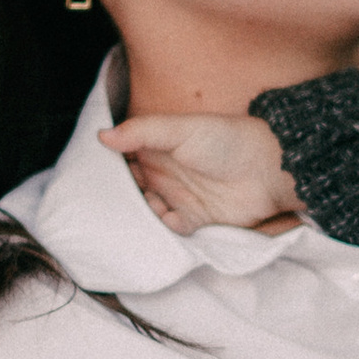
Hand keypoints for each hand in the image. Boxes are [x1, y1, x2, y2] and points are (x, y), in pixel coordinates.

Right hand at [99, 109, 300, 234]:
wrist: (270, 169)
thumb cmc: (227, 139)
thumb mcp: (182, 129)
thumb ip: (142, 131)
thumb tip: (102, 137)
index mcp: (157, 149)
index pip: (122, 161)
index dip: (107, 169)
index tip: (88, 177)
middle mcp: (163, 175)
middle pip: (131, 190)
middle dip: (117, 198)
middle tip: (100, 205)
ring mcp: (178, 198)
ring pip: (147, 212)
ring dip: (139, 215)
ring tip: (130, 215)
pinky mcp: (194, 221)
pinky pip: (170, 230)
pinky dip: (162, 229)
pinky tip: (161, 222)